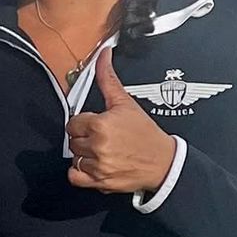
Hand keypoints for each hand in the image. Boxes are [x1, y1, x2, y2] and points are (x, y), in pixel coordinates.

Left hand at [67, 48, 175, 193]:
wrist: (163, 162)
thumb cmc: (145, 133)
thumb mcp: (126, 103)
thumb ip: (108, 78)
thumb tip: (103, 54)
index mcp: (101, 125)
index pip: (73, 122)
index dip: (84, 121)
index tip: (95, 123)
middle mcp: (97, 146)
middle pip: (72, 140)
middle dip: (84, 137)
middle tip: (100, 136)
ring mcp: (98, 166)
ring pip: (74, 157)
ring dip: (84, 154)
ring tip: (100, 150)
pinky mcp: (100, 183)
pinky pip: (75, 177)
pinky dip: (80, 172)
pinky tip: (93, 164)